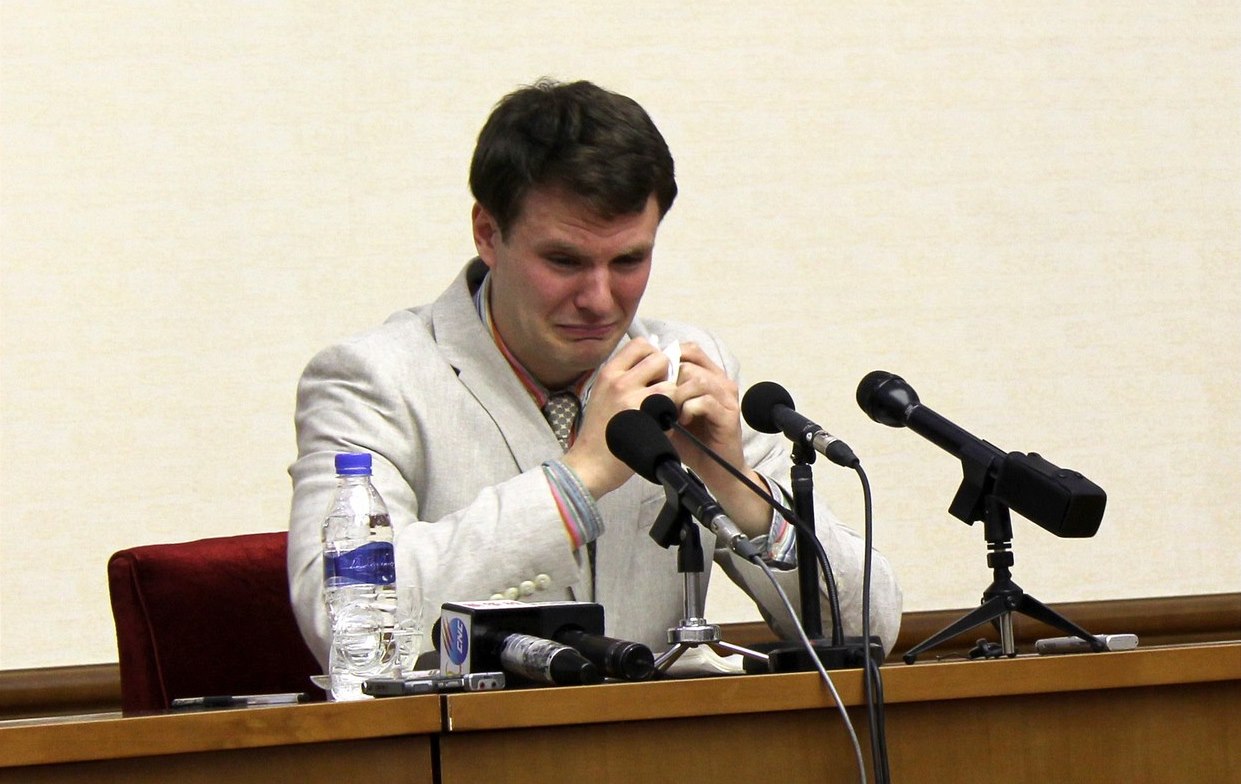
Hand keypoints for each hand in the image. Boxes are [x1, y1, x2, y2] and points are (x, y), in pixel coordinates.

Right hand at [561, 338, 675, 497]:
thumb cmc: (598, 431)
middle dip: (667, 373)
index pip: (640, 345)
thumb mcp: (602, 394)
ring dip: (672, 397)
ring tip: (662, 410)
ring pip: (670, 385)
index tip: (654, 371)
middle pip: (659, 359)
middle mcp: (620, 382)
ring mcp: (634, 401)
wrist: (589, 464)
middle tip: (661, 391)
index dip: (654, 354)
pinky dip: (672, 418)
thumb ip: (624, 377)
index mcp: (609, 373)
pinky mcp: (646, 422)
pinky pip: (671, 410)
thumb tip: (651, 360)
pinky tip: (661, 427)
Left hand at [667, 342, 770, 535]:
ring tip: (669, 411)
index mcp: (708, 375)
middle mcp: (720, 381)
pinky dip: (688, 409)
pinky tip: (681, 421)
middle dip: (669, 379)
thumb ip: (660, 392)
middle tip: (658, 398)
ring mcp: (727, 397)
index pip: (689, 349)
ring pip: (698, 379)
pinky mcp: (729, 415)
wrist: (713, 469)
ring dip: (677, 394)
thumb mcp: (669, 411)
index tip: (652, 377)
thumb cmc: (690, 440)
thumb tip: (638, 374)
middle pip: (690, 362)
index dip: (668, 357)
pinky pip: (706, 401)